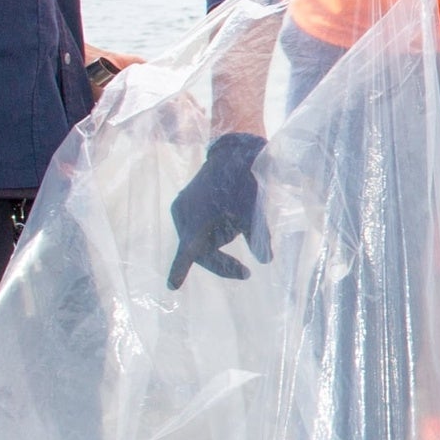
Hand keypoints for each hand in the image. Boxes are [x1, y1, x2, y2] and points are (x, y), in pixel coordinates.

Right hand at [168, 133, 269, 288]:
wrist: (232, 152)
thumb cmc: (243, 182)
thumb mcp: (252, 211)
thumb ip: (257, 236)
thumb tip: (267, 260)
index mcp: (196, 222)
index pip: (187, 253)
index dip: (179, 270)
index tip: (172, 286)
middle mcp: (184, 217)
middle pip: (198, 252)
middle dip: (222, 263)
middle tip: (246, 273)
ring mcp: (182, 210)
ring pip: (197, 241)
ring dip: (216, 246)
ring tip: (237, 228)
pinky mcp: (185, 203)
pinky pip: (195, 227)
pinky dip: (210, 233)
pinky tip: (224, 220)